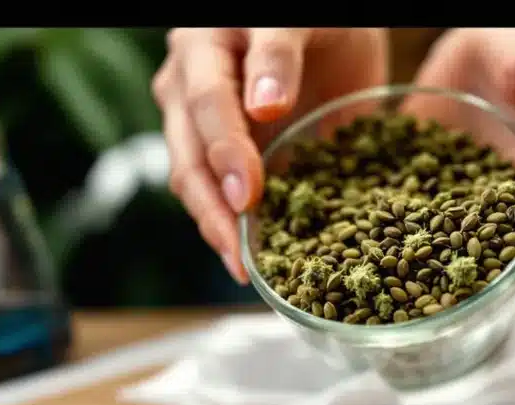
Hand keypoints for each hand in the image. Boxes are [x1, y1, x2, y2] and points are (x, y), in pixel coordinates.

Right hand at [152, 28, 388, 282]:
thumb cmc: (315, 16)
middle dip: (213, 208)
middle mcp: (187, 88)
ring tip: (243, 268)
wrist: (327, 27)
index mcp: (201, 50)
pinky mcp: (222, 153)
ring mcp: (198, 124)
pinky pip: (219, 193)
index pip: (206, 106)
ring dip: (217, 226)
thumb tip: (264, 107)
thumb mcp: (301, 21)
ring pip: (193, 182)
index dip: (226, 152)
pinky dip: (235, 226)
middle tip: (240, 254)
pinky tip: (255, 257)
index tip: (250, 194)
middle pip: (188, 157)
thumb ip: (279, 54)